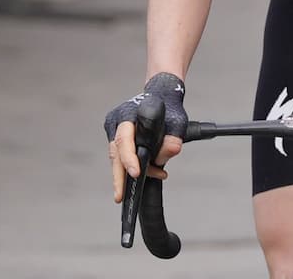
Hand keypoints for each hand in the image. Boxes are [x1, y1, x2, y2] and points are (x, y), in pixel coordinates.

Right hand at [105, 72, 186, 203]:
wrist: (162, 97)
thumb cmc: (169, 109)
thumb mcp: (178, 122)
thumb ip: (174, 138)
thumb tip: (171, 153)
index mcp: (129, 113)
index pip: (125, 139)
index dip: (129, 158)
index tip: (136, 172)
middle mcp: (117, 120)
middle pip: (116, 152)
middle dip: (119, 176)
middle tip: (120, 197)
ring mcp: (114, 128)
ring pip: (117, 157)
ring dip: (128, 173)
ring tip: (142, 185)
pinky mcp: (116, 136)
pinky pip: (121, 155)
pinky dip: (132, 165)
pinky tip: (144, 173)